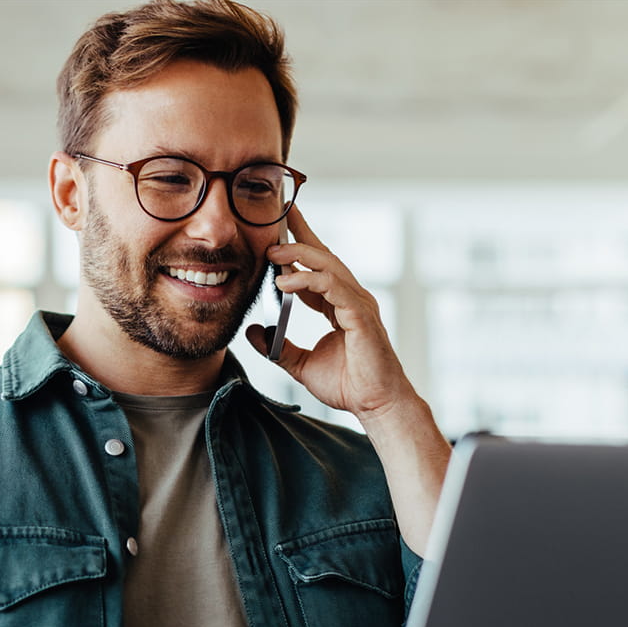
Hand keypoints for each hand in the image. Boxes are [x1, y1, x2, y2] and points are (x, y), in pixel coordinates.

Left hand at [245, 205, 418, 423]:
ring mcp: (358, 304)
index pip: (317, 268)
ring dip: (299, 255)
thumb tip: (253, 332)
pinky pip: (333, 287)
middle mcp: (351, 298)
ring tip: (272, 254)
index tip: (277, 229)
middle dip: (300, 235)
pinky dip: (308, 280)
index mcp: (338, 305)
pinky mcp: (360, 315)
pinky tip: (285, 282)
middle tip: (274, 222)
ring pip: (328, 265)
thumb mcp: (300, 364)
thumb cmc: (349, 385)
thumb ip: (277, 347)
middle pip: (324, 256)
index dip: (298, 247)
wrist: (374, 405)